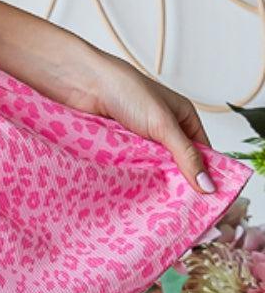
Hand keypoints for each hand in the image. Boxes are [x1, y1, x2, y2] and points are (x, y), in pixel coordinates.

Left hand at [74, 51, 218, 195]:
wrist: (82, 82)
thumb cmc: (125, 89)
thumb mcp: (163, 124)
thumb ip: (186, 155)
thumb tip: (208, 185)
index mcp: (182, 117)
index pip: (202, 152)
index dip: (205, 174)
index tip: (209, 201)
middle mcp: (163, 128)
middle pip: (178, 163)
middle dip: (179, 183)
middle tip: (184, 209)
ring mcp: (141, 139)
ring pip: (155, 168)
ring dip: (155, 181)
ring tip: (162, 206)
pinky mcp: (121, 147)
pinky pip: (134, 168)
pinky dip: (136, 177)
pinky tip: (139, 193)